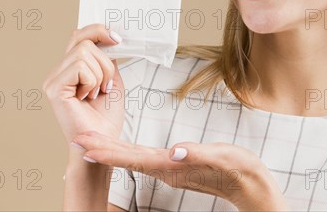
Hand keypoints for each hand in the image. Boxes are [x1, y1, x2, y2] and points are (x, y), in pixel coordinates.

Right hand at [42, 24, 125, 145]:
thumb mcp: (112, 79)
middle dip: (105, 62)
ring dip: (101, 74)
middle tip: (107, 85)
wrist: (104, 143)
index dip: (98, 31)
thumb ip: (107, 58)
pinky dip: (92, 81)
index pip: (79, 35)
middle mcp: (58, 71)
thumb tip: (109, 37)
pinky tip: (88, 97)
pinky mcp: (54, 88)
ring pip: (84, 52)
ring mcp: (53, 79)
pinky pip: (81, 67)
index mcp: (70, 67)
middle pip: (84, 41)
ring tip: (97, 93)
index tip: (118, 38)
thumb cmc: (106, 117)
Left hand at [71, 131, 290, 210]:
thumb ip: (200, 154)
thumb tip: (175, 150)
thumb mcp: (224, 158)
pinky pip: (145, 157)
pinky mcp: (176, 166)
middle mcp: (168, 169)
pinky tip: (122, 148)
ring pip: (134, 157)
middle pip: (128, 158)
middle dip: (102, 149)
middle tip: (77, 140)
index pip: (135, 158)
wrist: (249, 186)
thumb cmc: (239, 171)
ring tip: (91, 143)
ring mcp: (171, 169)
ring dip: (111, 150)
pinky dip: (128, 151)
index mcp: (174, 167)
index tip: (87, 146)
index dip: (110, 152)